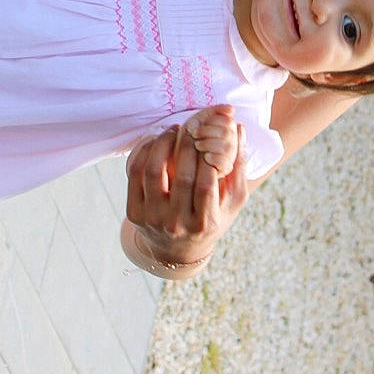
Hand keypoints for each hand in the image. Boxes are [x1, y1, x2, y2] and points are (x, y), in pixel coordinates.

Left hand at [125, 122, 250, 266]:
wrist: (176, 249)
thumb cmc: (211, 218)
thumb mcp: (233, 201)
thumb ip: (239, 166)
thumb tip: (239, 129)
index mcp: (205, 223)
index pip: (206, 185)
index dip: (208, 157)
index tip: (210, 136)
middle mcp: (177, 224)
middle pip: (182, 177)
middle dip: (188, 144)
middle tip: (192, 125)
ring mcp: (152, 219)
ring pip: (154, 171)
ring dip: (164, 143)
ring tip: (174, 129)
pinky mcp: (133, 212)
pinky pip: (135, 174)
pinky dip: (145, 151)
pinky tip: (156, 140)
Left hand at [182, 105, 241, 177]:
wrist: (174, 158)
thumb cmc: (186, 140)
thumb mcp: (197, 122)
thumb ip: (213, 113)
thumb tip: (231, 109)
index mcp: (225, 130)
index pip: (230, 122)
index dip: (215, 120)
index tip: (202, 123)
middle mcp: (230, 143)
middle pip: (229, 133)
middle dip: (209, 131)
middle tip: (195, 134)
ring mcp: (228, 157)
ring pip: (228, 147)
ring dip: (210, 143)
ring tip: (198, 145)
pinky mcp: (223, 171)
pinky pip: (226, 164)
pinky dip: (215, 158)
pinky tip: (205, 157)